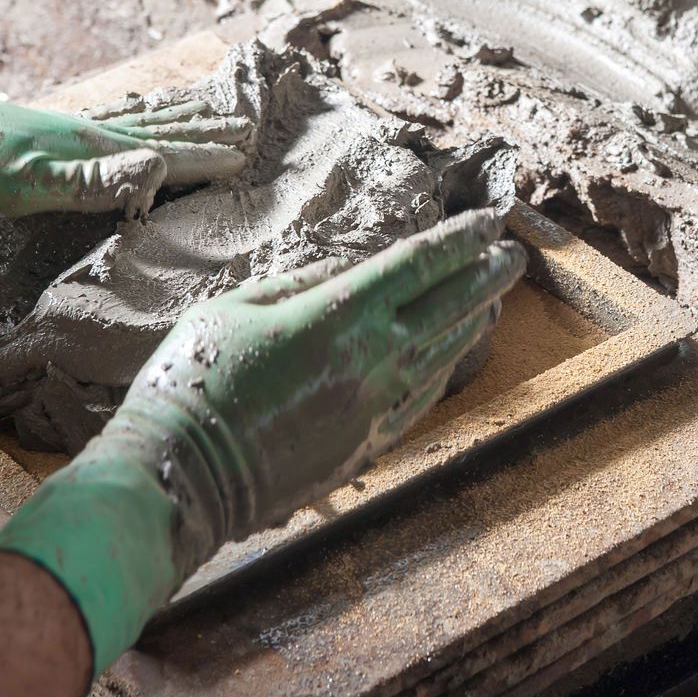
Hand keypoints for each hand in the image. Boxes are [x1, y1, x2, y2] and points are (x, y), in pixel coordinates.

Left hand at [0, 26, 249, 216]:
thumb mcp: (28, 181)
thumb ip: (94, 178)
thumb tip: (163, 168)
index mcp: (94, 146)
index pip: (168, 152)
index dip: (208, 156)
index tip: (249, 153)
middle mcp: (86, 133)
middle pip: (161, 131)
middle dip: (204, 131)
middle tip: (245, 127)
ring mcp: (62, 134)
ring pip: (136, 127)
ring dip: (174, 125)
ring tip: (202, 117)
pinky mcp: (39, 141)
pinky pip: (108, 134)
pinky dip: (134, 130)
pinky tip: (122, 133)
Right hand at [0, 210, 525, 674]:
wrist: (181, 475)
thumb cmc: (192, 380)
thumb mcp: (236, 307)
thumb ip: (298, 284)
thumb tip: (343, 274)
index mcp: (338, 314)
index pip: (418, 266)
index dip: (460, 240)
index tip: (491, 221)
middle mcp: (371, 359)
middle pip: (448, 308)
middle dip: (486, 277)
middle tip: (515, 256)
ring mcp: (375, 407)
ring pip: (443, 355)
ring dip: (472, 322)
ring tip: (493, 300)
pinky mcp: (366, 446)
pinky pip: (420, 400)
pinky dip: (442, 370)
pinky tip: (450, 357)